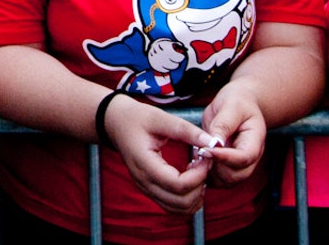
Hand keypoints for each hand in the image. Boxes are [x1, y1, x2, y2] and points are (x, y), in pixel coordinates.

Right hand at [103, 93, 216, 215]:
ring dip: (196, 195)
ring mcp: (147, 189)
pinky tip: (191, 178)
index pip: (178, 186)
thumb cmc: (137, 119)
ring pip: (179, 210)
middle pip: (181, 202)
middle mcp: (145, 183)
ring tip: (198, 171)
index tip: (205, 156)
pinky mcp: (151, 191)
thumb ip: (186, 130)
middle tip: (204, 163)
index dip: (198, 175)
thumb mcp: (161, 118)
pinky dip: (188, 199)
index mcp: (145, 164)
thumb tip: (212, 143)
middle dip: (200, 185)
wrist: (116, 124)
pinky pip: (174, 207)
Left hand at [197, 85, 265, 186]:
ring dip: (209, 173)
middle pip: (236, 175)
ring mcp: (240, 165)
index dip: (224, 157)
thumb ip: (223, 124)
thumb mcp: (231, 106)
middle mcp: (250, 158)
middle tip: (198, 152)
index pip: (244, 158)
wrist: (239, 104)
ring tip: (196, 155)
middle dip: (215, 168)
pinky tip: (195, 160)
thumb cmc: (237, 102)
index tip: (205, 149)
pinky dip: (205, 175)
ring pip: (226, 181)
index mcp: (255, 141)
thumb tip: (214, 143)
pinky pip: (217, 180)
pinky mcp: (228, 167)